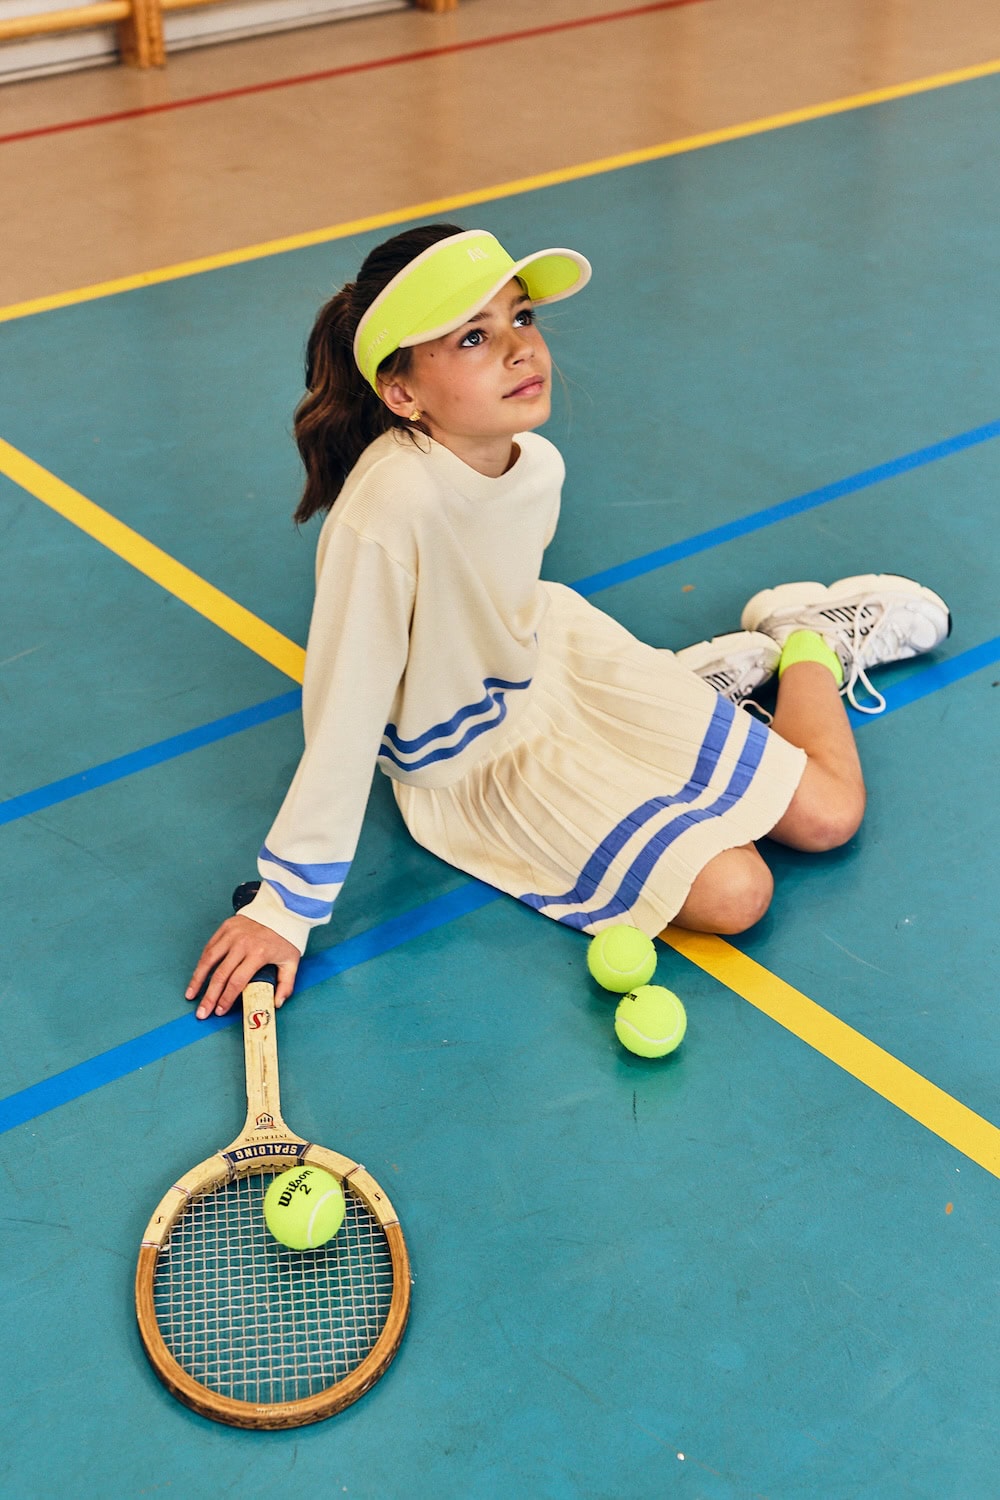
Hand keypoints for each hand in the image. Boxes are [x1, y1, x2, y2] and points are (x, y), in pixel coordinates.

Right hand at [185, 914, 300, 1019]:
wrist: (283, 909)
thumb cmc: (286, 937)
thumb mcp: (292, 962)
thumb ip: (285, 985)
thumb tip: (276, 1004)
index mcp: (258, 954)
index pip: (237, 981)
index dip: (226, 998)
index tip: (220, 1011)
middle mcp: (242, 944)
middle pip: (220, 975)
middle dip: (209, 997)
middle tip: (202, 1012)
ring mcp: (232, 934)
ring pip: (209, 960)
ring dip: (198, 980)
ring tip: (191, 995)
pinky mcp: (226, 927)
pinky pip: (210, 947)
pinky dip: (202, 962)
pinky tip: (197, 975)